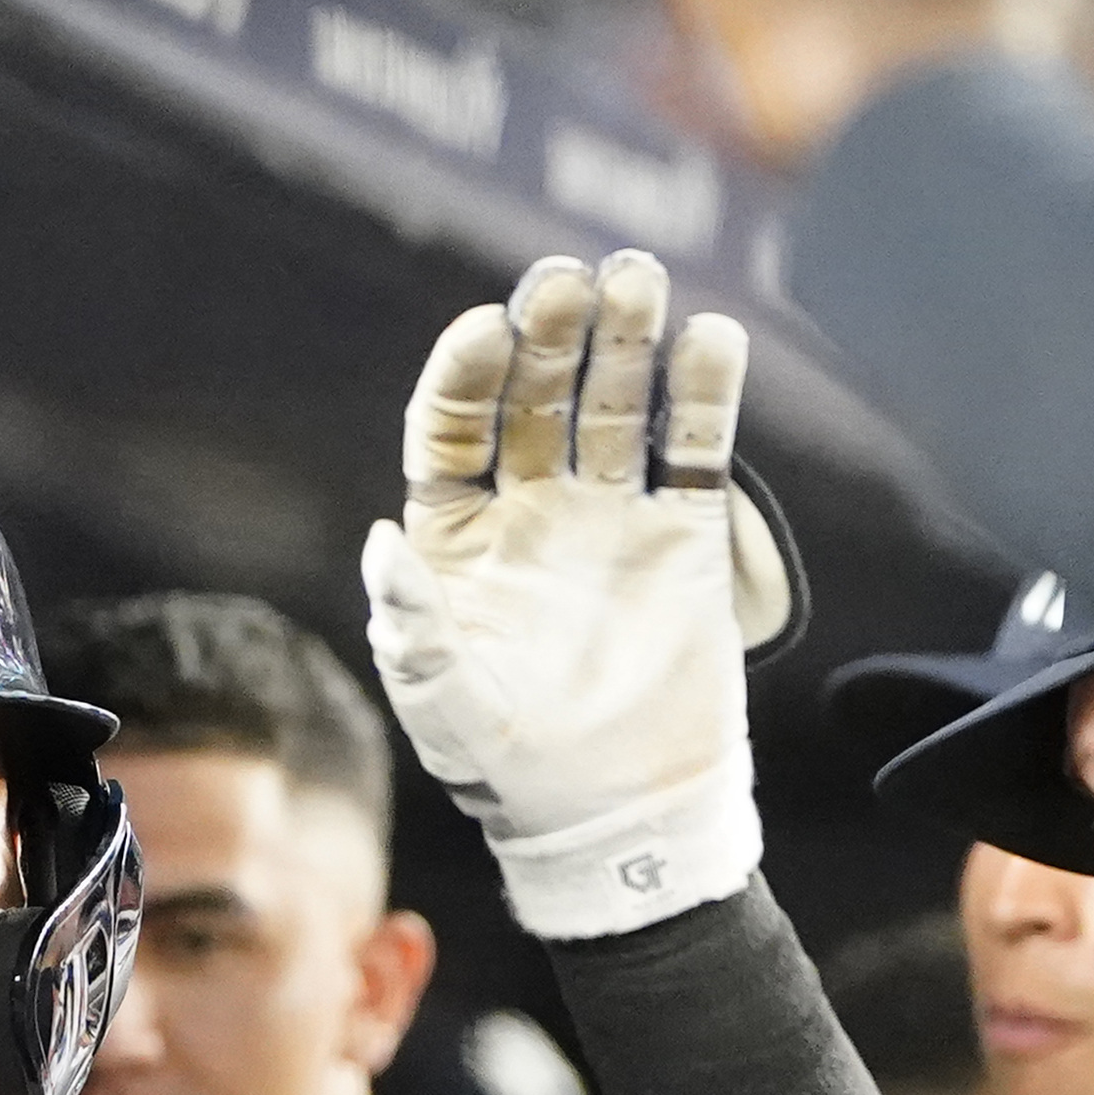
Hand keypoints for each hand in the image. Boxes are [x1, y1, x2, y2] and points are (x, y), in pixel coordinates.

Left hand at [362, 248, 761, 939]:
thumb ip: (412, 626)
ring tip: (639, 279)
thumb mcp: (445, 704)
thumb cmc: (511, 769)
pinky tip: (712, 338)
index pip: (453, 428)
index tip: (487, 329)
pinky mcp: (685, 535)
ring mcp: (610, 516)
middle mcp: (531, 510)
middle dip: (550, 333)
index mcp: (457, 536)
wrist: (619, 816)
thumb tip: (381, 541)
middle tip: (571, 279)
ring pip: (617, 403)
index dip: (467, 375)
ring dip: (627, 339)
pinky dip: (705, 392)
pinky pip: (695, 448)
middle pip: (535, 396)